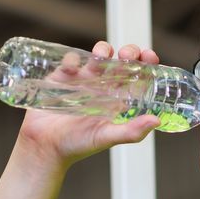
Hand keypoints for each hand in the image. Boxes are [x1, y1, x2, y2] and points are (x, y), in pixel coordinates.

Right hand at [15, 41, 161, 170]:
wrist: (43, 148)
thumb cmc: (75, 146)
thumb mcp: (106, 138)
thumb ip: (131, 131)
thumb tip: (156, 121)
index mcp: (116, 100)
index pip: (137, 77)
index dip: (145, 64)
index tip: (149, 56)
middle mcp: (102, 88)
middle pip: (121, 62)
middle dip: (127, 52)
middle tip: (127, 55)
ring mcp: (82, 81)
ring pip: (98, 56)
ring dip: (103, 51)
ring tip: (101, 58)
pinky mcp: (61, 78)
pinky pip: (71, 61)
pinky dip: (73, 60)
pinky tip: (73, 70)